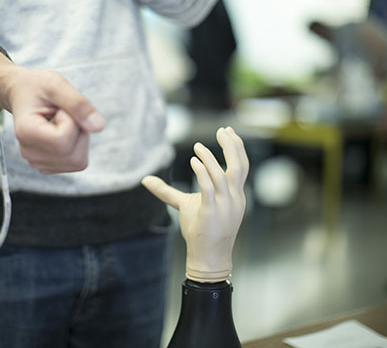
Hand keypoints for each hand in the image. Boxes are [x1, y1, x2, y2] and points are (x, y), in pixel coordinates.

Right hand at [5, 67, 104, 173]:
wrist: (24, 93)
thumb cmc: (37, 87)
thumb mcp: (57, 84)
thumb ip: (78, 104)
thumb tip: (99, 127)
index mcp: (26, 133)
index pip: (63, 139)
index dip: (71, 119)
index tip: (57, 107)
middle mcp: (30, 153)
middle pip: (74, 155)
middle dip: (78, 130)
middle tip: (62, 113)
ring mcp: (38, 163)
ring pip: (78, 160)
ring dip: (78, 138)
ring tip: (61, 121)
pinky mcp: (49, 166)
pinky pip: (77, 162)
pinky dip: (76, 146)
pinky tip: (61, 132)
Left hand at [142, 127, 248, 281]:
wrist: (208, 257)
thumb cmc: (200, 230)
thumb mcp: (185, 204)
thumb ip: (166, 191)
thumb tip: (144, 180)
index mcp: (235, 194)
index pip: (241, 166)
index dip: (237, 147)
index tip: (228, 132)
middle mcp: (234, 198)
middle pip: (240, 166)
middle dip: (233, 146)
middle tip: (223, 130)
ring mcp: (224, 206)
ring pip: (222, 175)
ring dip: (210, 158)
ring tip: (197, 146)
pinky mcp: (211, 213)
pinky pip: (209, 188)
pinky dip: (202, 172)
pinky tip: (193, 161)